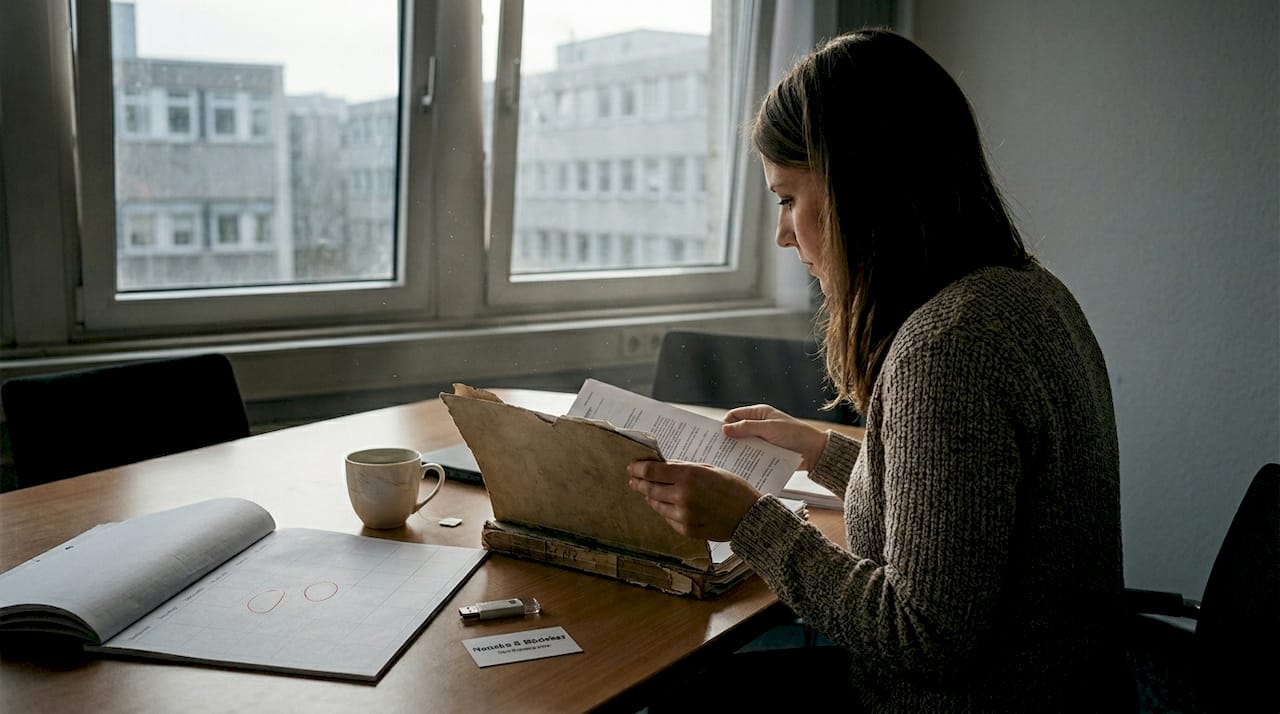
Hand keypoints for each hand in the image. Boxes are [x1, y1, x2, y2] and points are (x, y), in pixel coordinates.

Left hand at [627, 460, 760, 541]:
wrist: (749, 516)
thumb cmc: (733, 488)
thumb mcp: (708, 469)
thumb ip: (683, 468)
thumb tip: (661, 466)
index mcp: (688, 475)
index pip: (651, 471)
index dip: (637, 468)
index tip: (632, 467)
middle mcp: (682, 495)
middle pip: (649, 488)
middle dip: (639, 483)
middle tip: (634, 479)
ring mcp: (683, 515)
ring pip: (656, 504)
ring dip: (651, 497)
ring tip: (650, 492)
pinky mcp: (686, 530)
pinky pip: (667, 518)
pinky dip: (665, 510)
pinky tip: (668, 505)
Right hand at [721, 404, 827, 469]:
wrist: (815, 453)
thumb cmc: (795, 435)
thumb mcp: (770, 429)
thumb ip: (747, 428)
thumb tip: (724, 429)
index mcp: (759, 414)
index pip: (734, 415)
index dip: (724, 424)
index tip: (713, 436)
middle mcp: (759, 425)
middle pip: (736, 430)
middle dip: (727, 439)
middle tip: (715, 450)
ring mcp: (762, 439)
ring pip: (742, 444)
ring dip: (736, 451)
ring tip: (723, 461)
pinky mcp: (766, 452)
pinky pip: (751, 455)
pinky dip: (745, 459)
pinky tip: (738, 467)